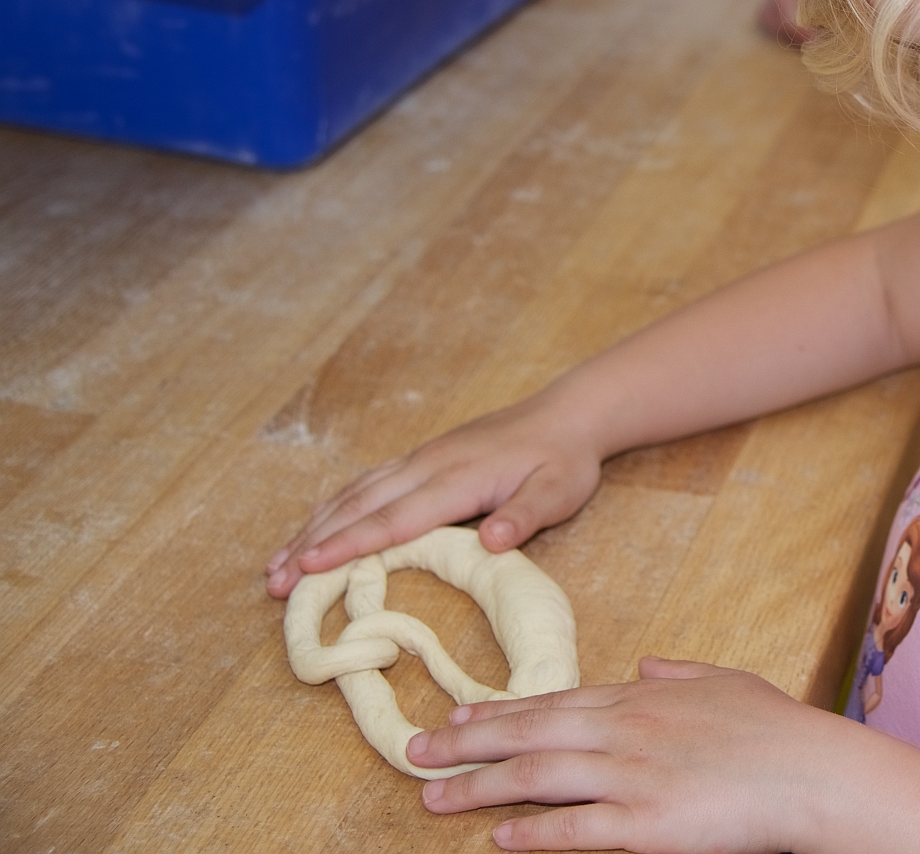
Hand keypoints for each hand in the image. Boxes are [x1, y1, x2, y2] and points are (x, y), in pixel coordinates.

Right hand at [265, 388, 602, 597]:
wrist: (566, 415)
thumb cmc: (563, 460)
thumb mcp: (558, 492)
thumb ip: (525, 517)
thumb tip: (493, 542)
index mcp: (457, 478)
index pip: (394, 518)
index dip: (350, 545)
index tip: (308, 567)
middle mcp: (428, 465)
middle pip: (359, 507)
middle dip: (312, 543)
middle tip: (273, 583)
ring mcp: (420, 459)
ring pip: (354, 494)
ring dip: (313, 527)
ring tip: (275, 565)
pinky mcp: (421, 459)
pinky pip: (367, 484)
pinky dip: (334, 509)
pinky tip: (314, 528)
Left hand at [408, 658, 844, 851]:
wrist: (814, 772)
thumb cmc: (780, 730)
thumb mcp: (727, 682)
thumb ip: (680, 672)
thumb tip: (645, 663)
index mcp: (644, 696)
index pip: (555, 700)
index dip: (500, 710)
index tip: (457, 714)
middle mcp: (626, 729)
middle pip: (529, 733)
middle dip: (466, 742)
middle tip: (415, 750)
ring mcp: (632, 776)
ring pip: (536, 778)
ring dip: (477, 788)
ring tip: (431, 798)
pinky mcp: (645, 824)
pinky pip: (573, 831)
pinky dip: (530, 834)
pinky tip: (495, 838)